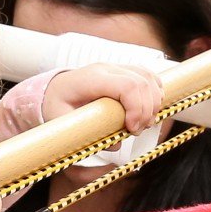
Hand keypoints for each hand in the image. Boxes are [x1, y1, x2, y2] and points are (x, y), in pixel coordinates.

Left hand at [44, 64, 163, 134]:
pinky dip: (155, 93)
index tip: (131, 129)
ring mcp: (116, 68)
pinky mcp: (124, 71)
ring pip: (148, 77)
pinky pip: (147, 76)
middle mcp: (106, 69)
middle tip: (137, 131)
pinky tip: (150, 110)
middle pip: (142, 82)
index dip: (137, 109)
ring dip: (154, 102)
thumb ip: (90, 135)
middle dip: (147, 110)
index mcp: (91, 79)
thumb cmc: (58, 107)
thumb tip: (115, 144)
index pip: (127, 86)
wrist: (54, 90)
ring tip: (144, 123)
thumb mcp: (64, 124)